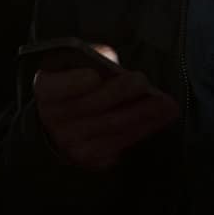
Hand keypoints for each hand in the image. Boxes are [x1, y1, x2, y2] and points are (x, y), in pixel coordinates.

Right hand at [33, 67, 178, 170]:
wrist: (60, 122)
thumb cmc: (73, 83)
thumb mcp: (72, 64)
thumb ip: (88, 55)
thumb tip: (108, 57)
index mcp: (46, 90)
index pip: (56, 88)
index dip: (74, 83)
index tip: (94, 75)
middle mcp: (55, 120)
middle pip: (91, 107)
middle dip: (120, 93)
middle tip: (143, 82)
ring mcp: (73, 143)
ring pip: (112, 126)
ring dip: (143, 114)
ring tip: (166, 103)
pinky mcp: (92, 159)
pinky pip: (122, 142)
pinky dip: (144, 128)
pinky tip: (161, 117)